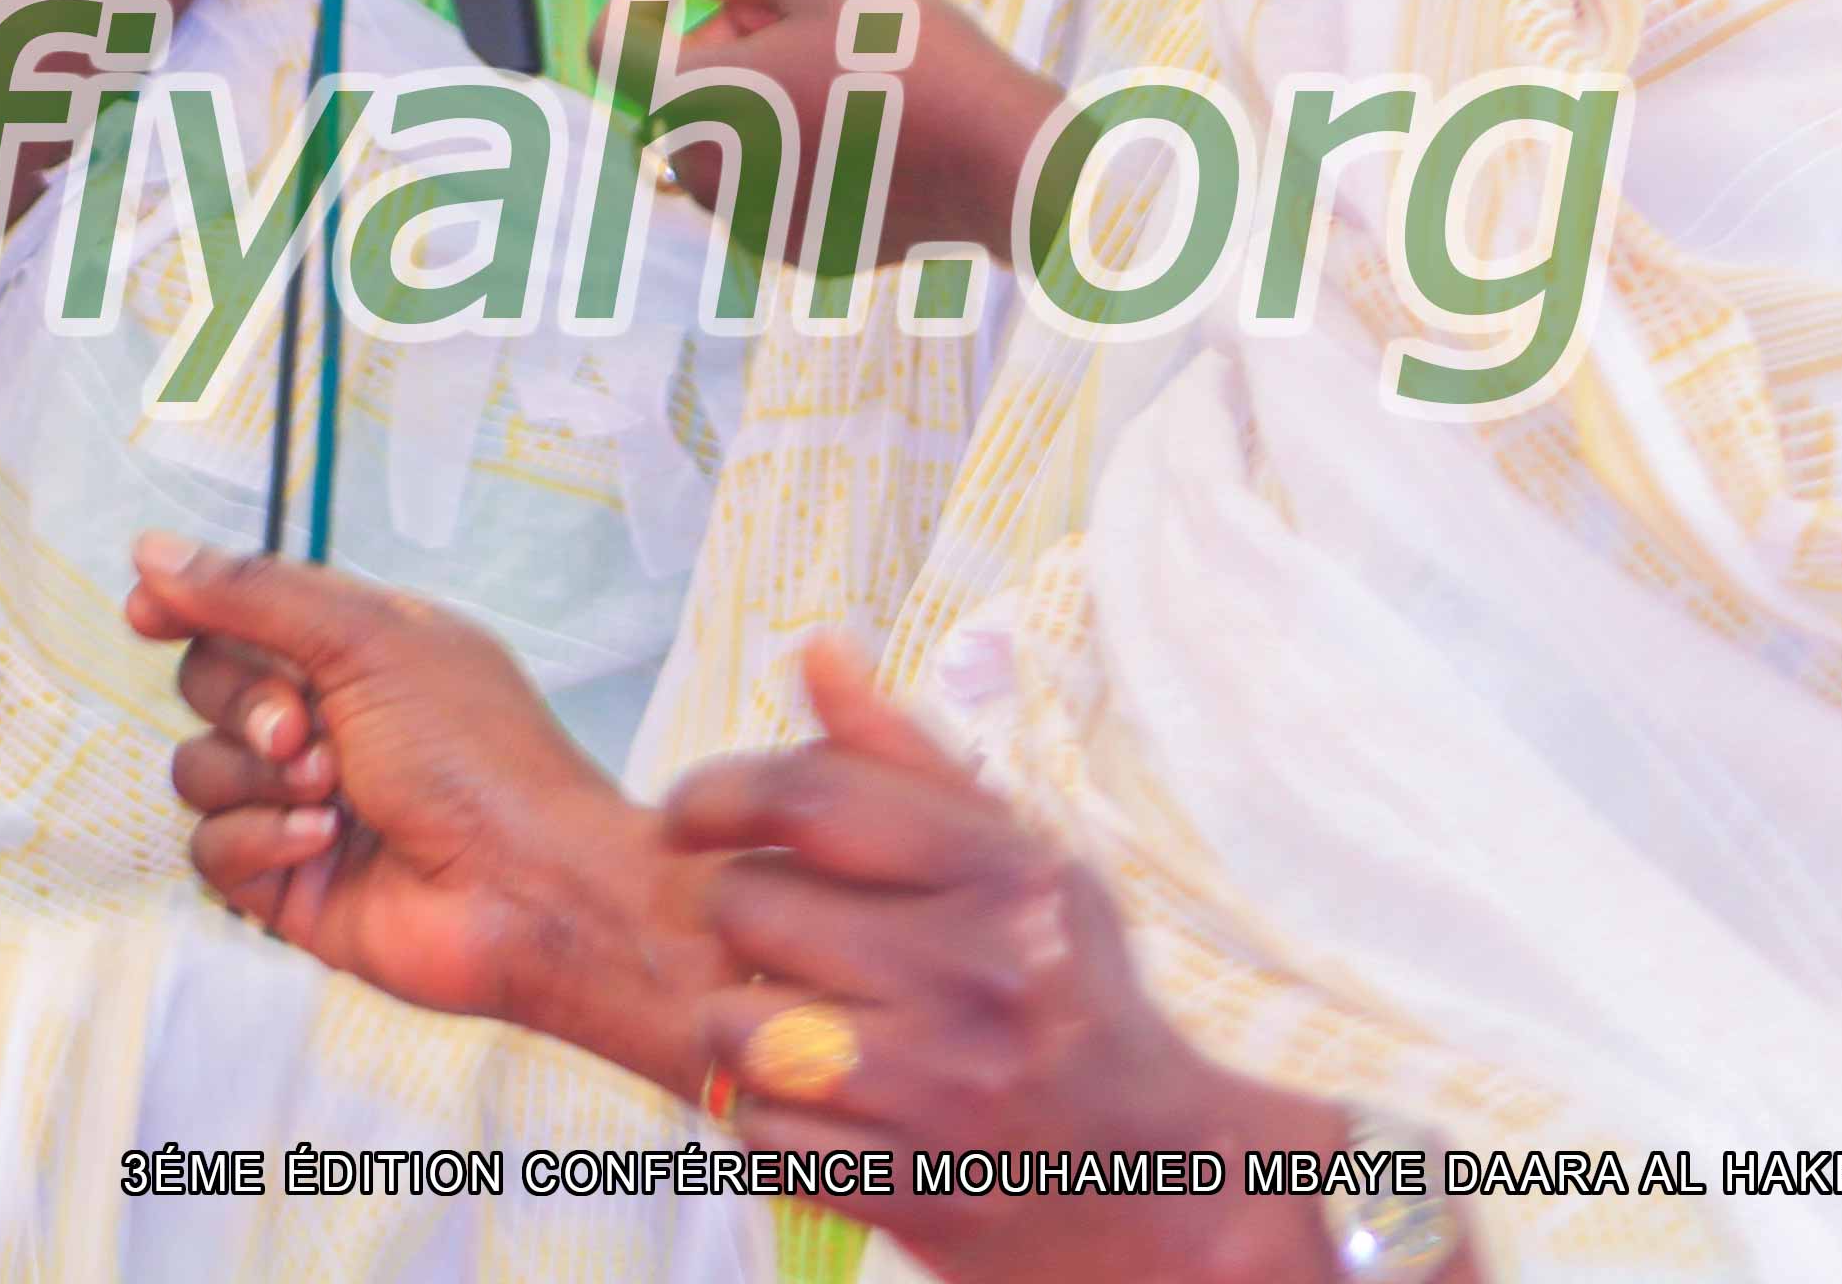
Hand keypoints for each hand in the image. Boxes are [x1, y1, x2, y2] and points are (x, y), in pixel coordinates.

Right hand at [126, 535, 708, 1071]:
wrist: (528, 888)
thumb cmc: (476, 752)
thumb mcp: (369, 640)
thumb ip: (253, 595)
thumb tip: (151, 551)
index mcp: (357, 650)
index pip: (244, 610)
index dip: (189, 605)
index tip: (147, 609)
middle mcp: (326, 721)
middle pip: (206, 683)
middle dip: (242, 700)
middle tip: (306, 727)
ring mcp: (300, 804)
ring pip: (197, 768)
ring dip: (255, 775)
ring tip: (332, 792)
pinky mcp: (285, 882)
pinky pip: (211, 848)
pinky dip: (260, 840)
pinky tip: (324, 842)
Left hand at [622, 0, 1033, 261]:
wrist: (1003, 162)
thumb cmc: (910, 56)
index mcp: (695, 101)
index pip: (612, 42)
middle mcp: (704, 173)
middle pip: (676, 83)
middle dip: (719, 31)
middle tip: (800, 4)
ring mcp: (748, 220)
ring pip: (720, 129)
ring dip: (753, 85)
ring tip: (837, 56)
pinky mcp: (795, 246)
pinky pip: (765, 175)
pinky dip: (787, 136)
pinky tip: (859, 114)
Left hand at [671, 642, 1349, 1283]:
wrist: (1159, 1181)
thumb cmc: (1071, 995)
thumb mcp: (1022, 868)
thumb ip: (907, 763)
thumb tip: (814, 650)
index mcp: (1009, 880)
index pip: (814, 798)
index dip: (719, 791)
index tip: (683, 813)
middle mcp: (981, 976)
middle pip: (752, 906)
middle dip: (738, 916)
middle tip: (774, 937)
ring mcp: (945, 1092)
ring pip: (736, 1028)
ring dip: (740, 1027)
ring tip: (790, 1023)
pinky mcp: (911, 1191)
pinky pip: (761, 1132)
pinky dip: (773, 1120)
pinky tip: (826, 1106)